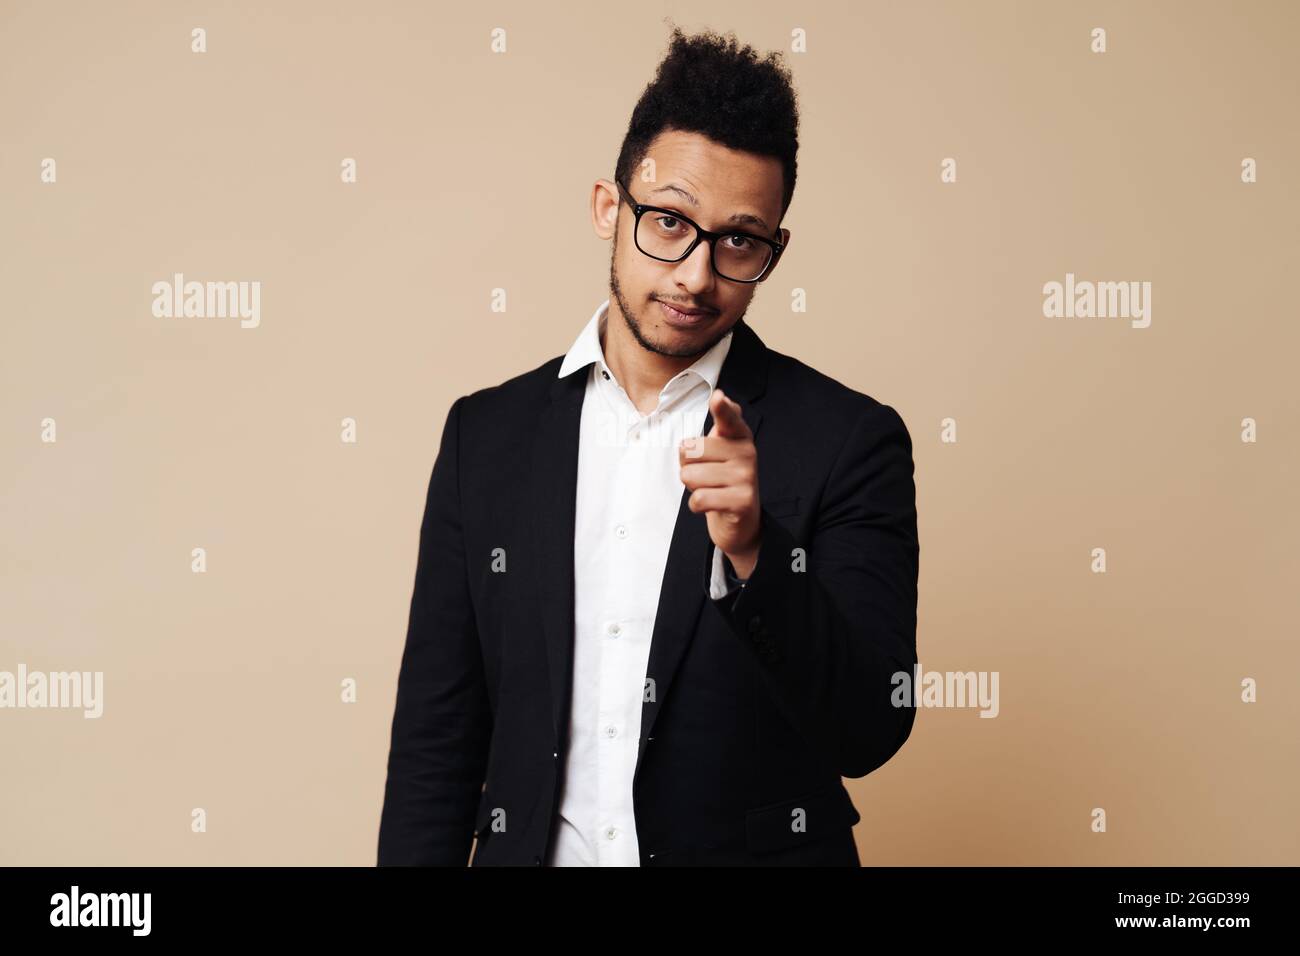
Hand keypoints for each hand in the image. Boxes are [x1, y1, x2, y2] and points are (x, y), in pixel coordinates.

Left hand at [680, 388, 761, 578]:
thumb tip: (724, 398)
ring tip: (711, 489)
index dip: (722, 408)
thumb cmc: (723, 480)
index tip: (718, 398)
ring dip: (693, 487)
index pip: (728, 418)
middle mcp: (746, 453)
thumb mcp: (721, 449)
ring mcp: (746, 477)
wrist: (740, 521)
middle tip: (707, 476)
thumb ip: (722, 423)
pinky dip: (696, 505)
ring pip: (690, 476)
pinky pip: (698, 499)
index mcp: (739, 436)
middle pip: (689, 451)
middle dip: (688, 467)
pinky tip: (711, 504)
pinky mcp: (742, 501)